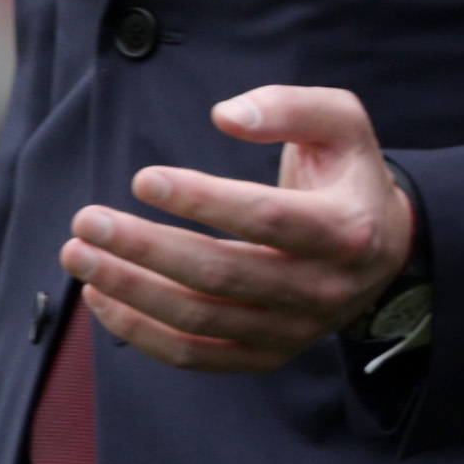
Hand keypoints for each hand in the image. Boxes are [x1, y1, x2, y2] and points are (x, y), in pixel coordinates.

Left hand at [64, 86, 417, 373]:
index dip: (202, 200)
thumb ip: (290, 107)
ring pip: (200, 320)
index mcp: (346, 228)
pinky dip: (141, 332)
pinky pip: (196, 356)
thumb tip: (226, 115)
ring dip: (131, 290)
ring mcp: (295, 330)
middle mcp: (323, 288)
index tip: (143, 179)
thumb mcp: (341, 122)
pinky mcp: (268, 355)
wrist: (384, 249)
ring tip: (80, 256)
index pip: (265, 219)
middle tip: (87, 221)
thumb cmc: (348, 175)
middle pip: (221, 274)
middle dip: (145, 248)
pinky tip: (102, 297)